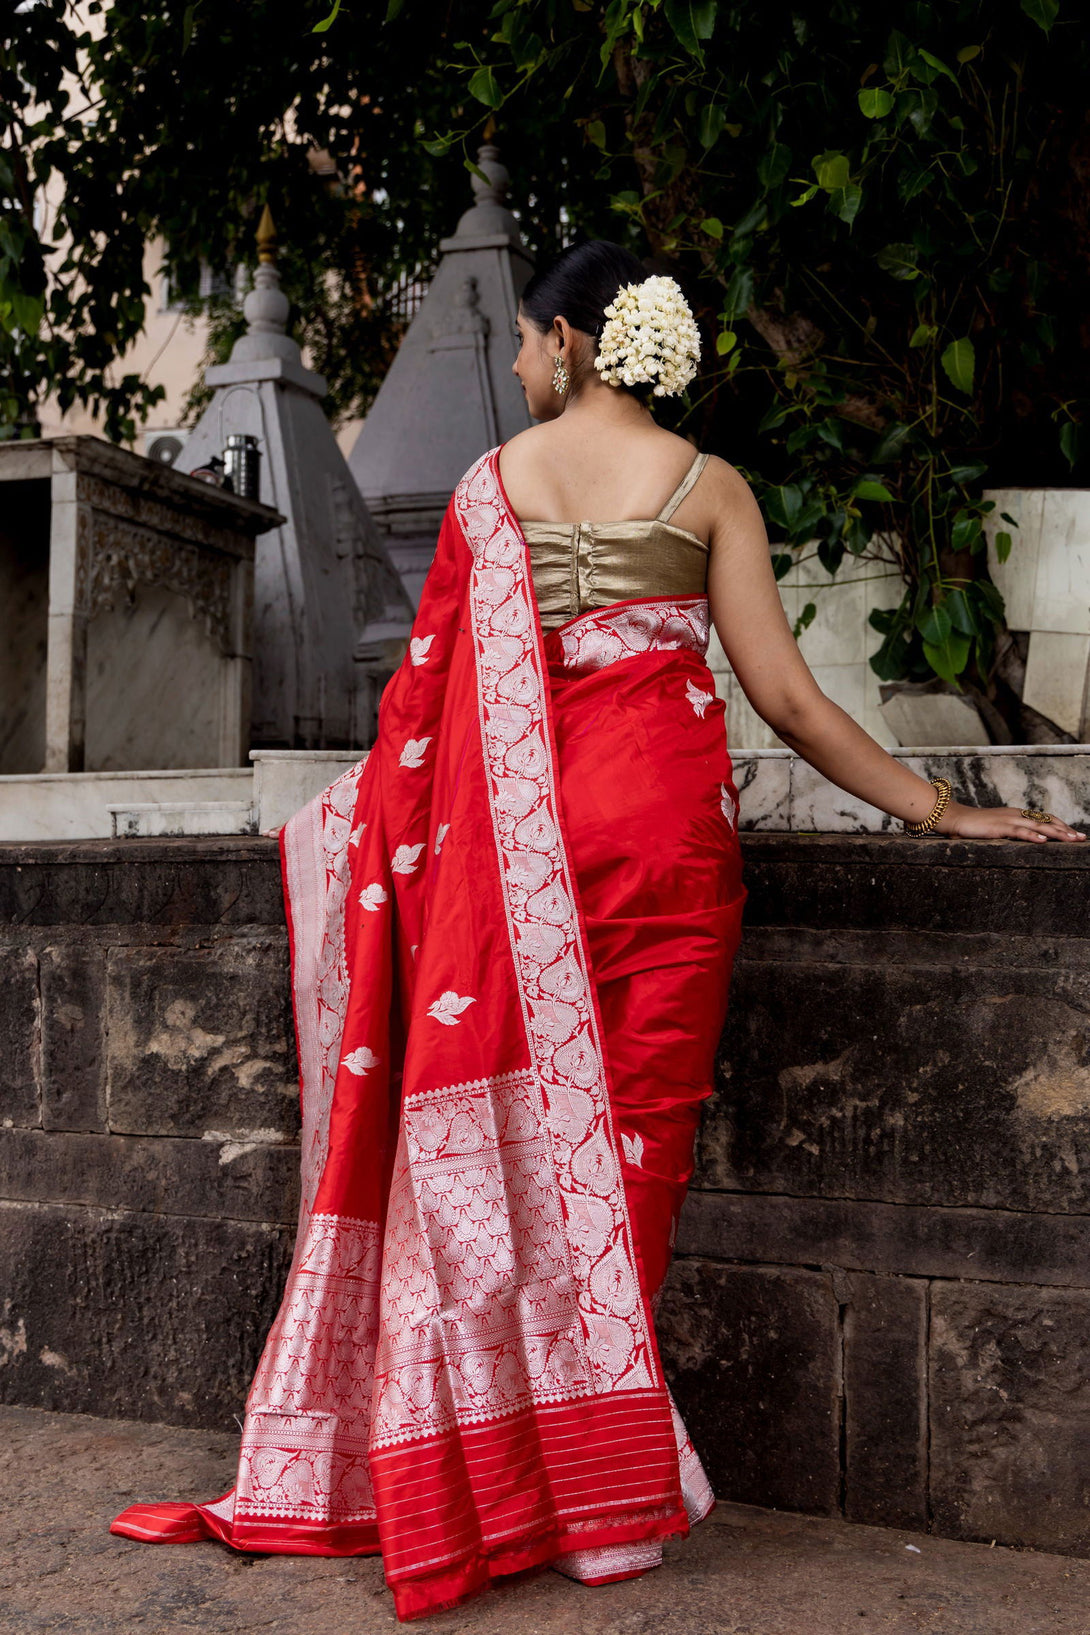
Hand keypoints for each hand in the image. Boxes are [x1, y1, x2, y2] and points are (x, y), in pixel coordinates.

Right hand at [936, 801, 1085, 842]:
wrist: (955, 818)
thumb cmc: (974, 826)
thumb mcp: (997, 828)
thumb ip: (1011, 832)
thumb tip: (1026, 841)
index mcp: (1017, 815)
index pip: (1045, 818)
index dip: (1061, 826)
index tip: (1075, 835)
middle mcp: (1016, 815)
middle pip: (1047, 821)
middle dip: (1066, 830)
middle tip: (1081, 838)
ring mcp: (1008, 820)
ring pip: (1038, 826)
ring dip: (1057, 833)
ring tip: (1071, 839)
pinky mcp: (999, 827)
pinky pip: (1019, 831)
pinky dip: (1033, 835)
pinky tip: (1044, 840)